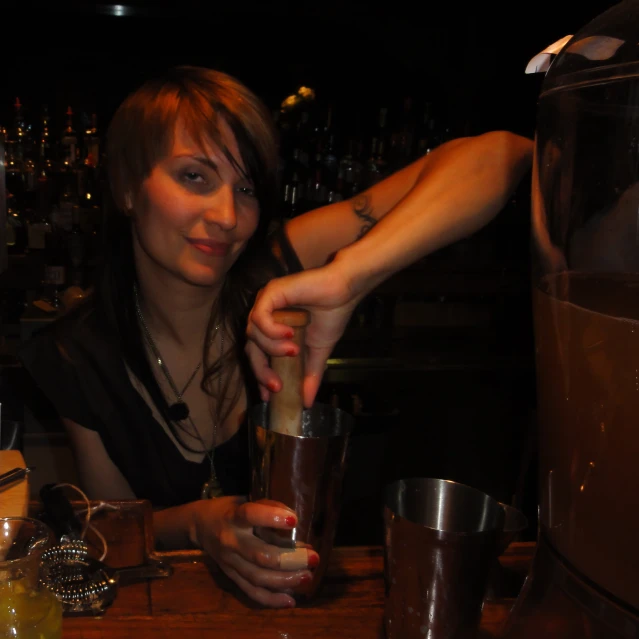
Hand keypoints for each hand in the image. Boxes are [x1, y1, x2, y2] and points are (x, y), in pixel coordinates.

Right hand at [191, 496, 317, 607]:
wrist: (200, 525)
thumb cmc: (230, 509)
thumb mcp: (245, 500)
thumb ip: (267, 507)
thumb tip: (294, 521)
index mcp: (233, 516)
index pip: (250, 515)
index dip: (271, 517)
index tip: (295, 520)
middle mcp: (230, 541)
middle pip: (260, 555)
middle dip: (289, 559)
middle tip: (314, 558)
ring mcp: (230, 562)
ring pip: (257, 577)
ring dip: (285, 581)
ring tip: (307, 577)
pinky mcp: (231, 576)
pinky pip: (250, 592)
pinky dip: (271, 599)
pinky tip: (291, 600)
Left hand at [246, 260, 360, 406]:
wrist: (345, 291)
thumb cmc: (332, 315)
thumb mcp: (319, 353)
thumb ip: (309, 376)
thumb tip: (307, 403)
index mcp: (273, 328)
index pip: (257, 354)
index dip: (261, 375)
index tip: (270, 395)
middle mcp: (265, 315)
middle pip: (251, 347)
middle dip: (262, 370)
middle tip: (278, 386)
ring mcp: (266, 302)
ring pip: (253, 333)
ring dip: (272, 348)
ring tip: (294, 352)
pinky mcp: (271, 292)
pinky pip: (260, 316)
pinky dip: (272, 330)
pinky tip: (289, 334)